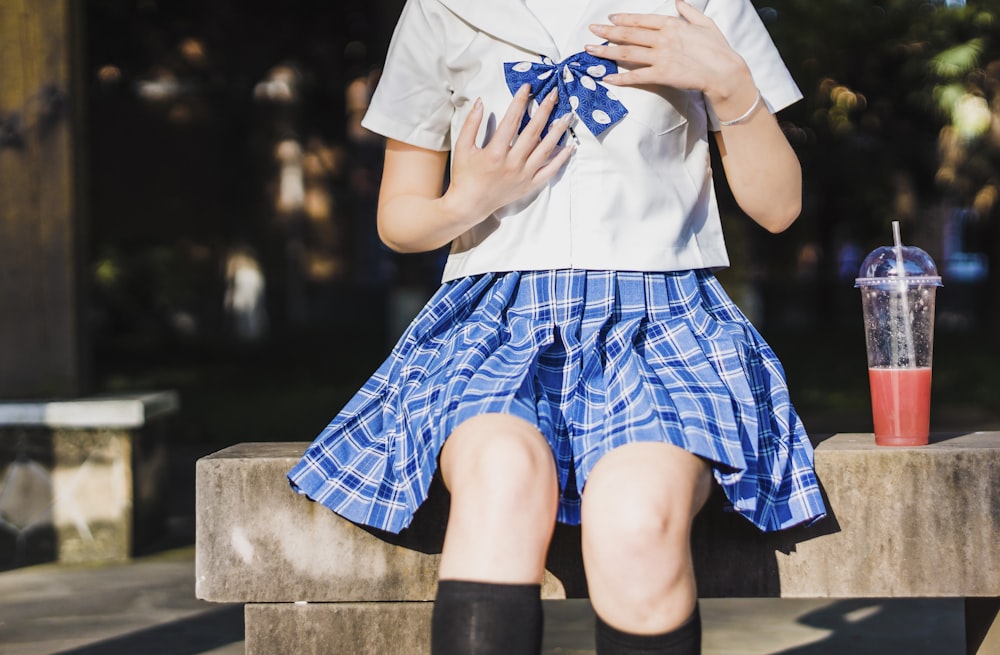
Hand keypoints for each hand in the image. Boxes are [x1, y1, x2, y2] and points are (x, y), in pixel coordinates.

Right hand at [445, 84, 573, 221]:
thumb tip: (480, 101)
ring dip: (558, 132)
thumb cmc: (464, 176)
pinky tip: (570, 147)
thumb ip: (471, 123)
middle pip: (533, 131)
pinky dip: (561, 159)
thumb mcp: (462, 147)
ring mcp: (523, 175)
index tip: (528, 87)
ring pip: (545, 149)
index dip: (520, 101)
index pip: (511, 120)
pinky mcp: (529, 185)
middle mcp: (512, 163)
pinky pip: (549, 171)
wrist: (469, 205)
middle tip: (554, 94)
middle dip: (545, 110)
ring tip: (567, 116)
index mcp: (495, 152)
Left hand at [586, 0, 753, 109]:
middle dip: (607, 32)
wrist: (725, 71)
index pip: (642, 20)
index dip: (624, 20)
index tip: (611, 19)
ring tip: (590, 50)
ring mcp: (660, 57)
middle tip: (592, 30)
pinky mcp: (661, 75)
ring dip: (606, 51)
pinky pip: (636, 76)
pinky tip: (607, 77)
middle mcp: (662, 39)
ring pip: (627, 52)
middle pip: (629, 34)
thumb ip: (689, 12)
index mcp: (672, 24)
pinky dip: (620, 77)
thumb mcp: (705, 23)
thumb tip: (679, 1)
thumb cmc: (718, 49)